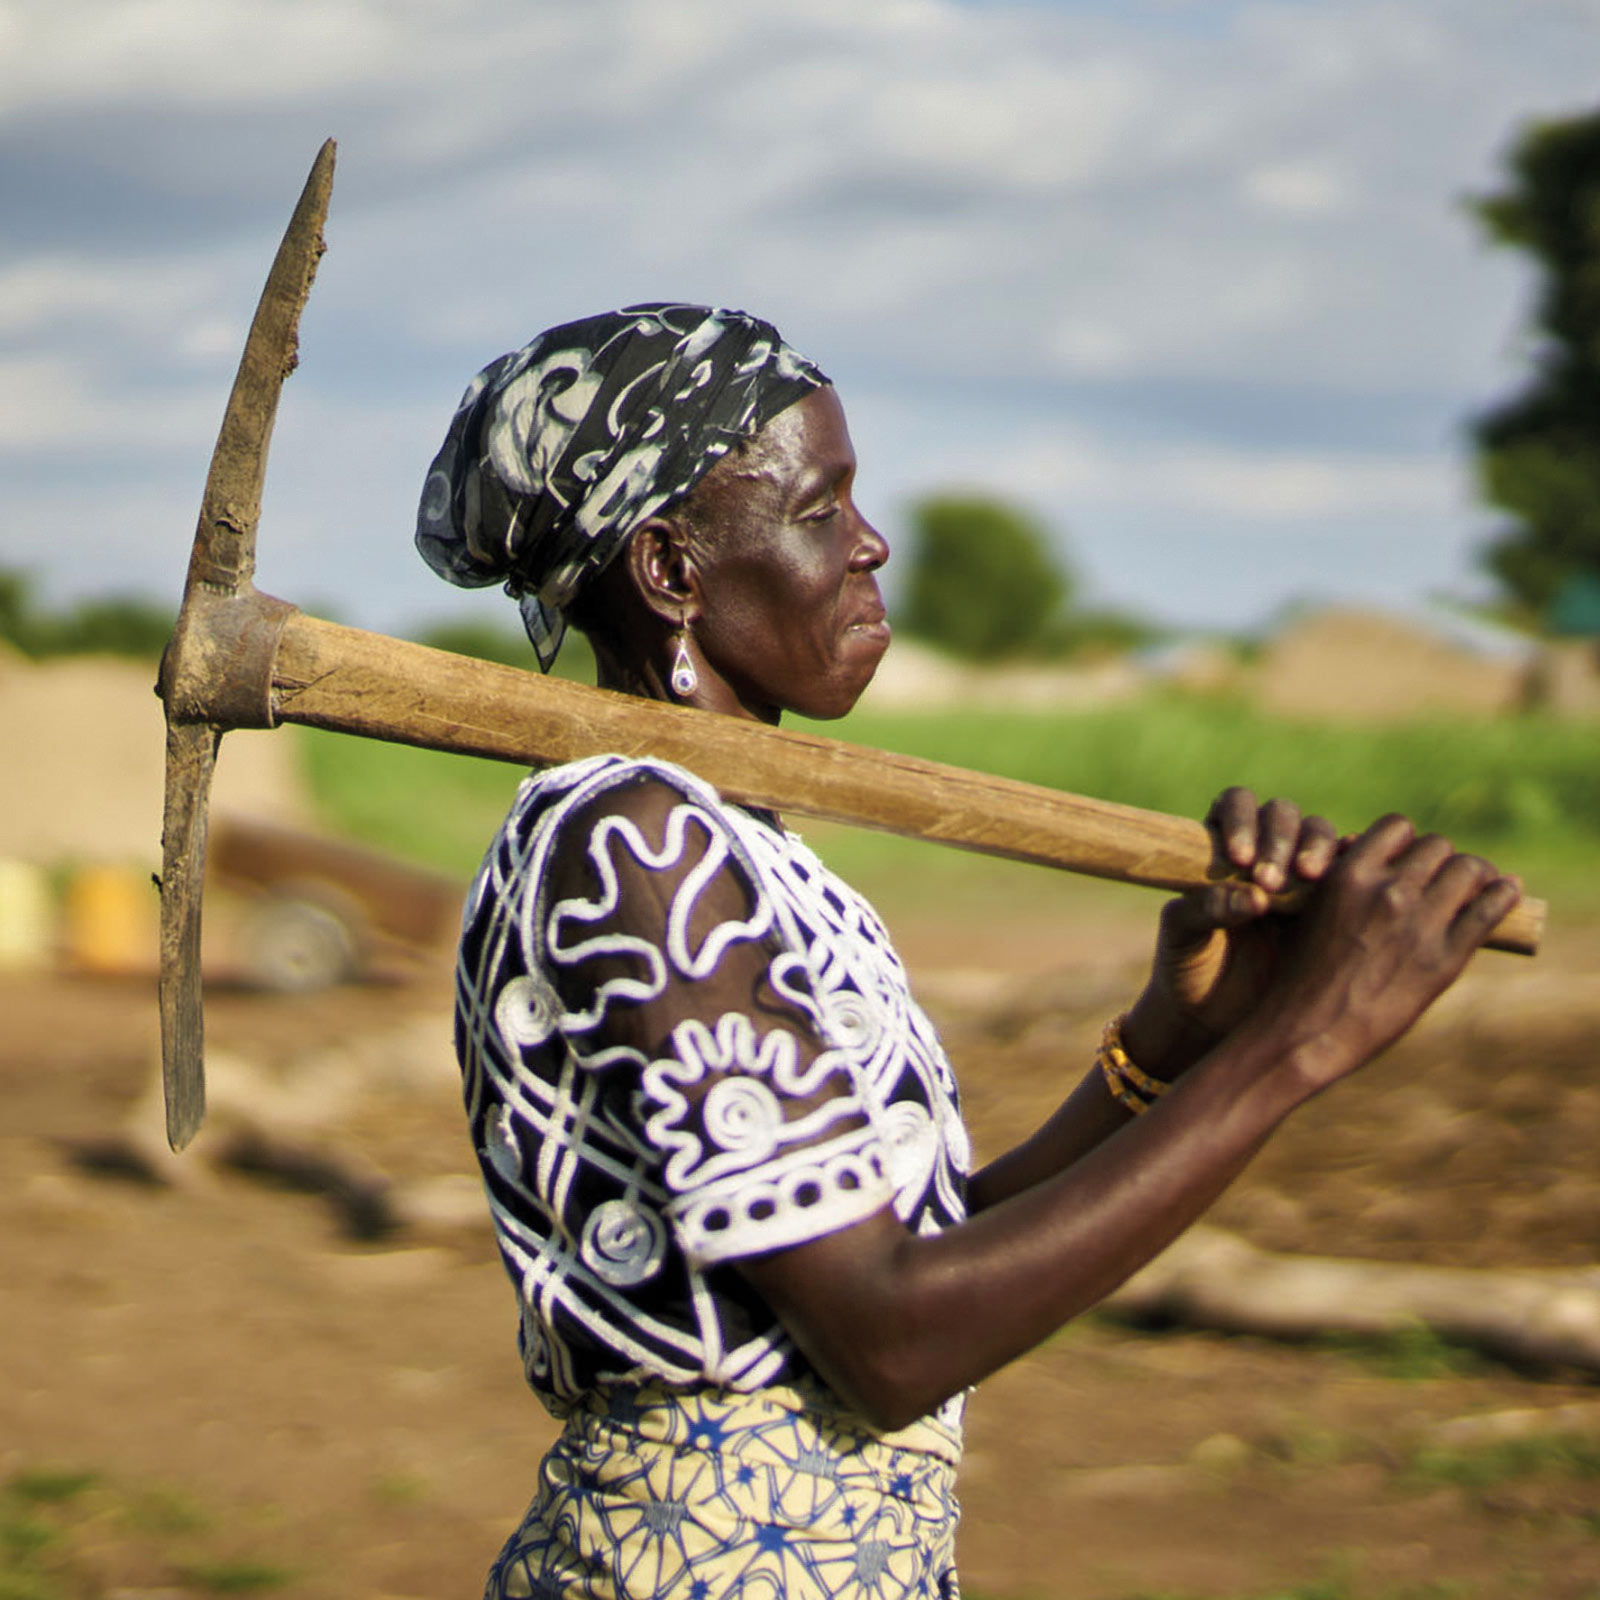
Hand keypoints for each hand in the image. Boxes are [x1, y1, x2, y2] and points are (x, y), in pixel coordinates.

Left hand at [1123, 787, 1338, 1075]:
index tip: (1239, 859)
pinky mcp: (1332, 903)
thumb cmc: (1186, 966)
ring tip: (1309, 880)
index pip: (1236, 804)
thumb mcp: (1184, 935)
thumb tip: (1251, 895)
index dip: (1241, 820)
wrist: (1211, 1018)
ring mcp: (1300, 876)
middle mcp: (1263, 852)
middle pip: (1284, 816)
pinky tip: (1360, 878)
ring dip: (1318, 849)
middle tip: (1273, 880)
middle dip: (1282, 838)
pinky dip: (1358, 865)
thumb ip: (1207, 908)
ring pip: (1320, 837)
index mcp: (1219, 846)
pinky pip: (1353, 872)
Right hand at [1243, 814, 1519, 1090]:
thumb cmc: (1299, 975)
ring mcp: (1419, 924)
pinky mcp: (1445, 958)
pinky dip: (1504, 895)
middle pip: (1438, 846)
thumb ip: (1346, 883)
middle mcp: (1387, 891)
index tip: (1410, 859)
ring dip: (1476, 874)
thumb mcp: (1310, 913)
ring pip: (1469, 870)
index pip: (1398, 827)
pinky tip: (1507, 892)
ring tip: (1477, 885)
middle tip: (1444, 878)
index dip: (1407, 842)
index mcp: (1349, 876)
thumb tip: (1370, 855)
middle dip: (1442, 859)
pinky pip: (1490, 910)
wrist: (1307, 1032)